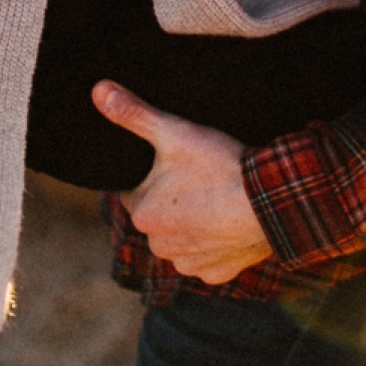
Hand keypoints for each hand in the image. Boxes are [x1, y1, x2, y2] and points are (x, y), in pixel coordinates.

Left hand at [92, 82, 272, 283]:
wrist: (268, 201)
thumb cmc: (219, 165)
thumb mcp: (174, 131)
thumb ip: (133, 113)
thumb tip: (97, 90)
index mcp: (142, 213)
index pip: (137, 193)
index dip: (156, 177)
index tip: (178, 165)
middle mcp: (159, 246)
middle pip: (160, 218)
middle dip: (174, 203)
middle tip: (201, 180)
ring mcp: (189, 264)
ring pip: (184, 240)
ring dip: (194, 226)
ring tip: (217, 200)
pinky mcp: (216, 275)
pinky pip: (210, 259)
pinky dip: (217, 245)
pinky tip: (229, 225)